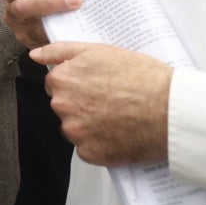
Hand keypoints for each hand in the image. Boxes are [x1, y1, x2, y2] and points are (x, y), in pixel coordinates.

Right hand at [2, 0, 79, 48]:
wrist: (49, 18)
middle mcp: (13, 14)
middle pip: (23, 8)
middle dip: (49, 2)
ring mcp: (24, 32)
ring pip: (35, 28)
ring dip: (58, 19)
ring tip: (79, 11)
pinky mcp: (37, 47)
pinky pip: (48, 45)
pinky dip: (65, 37)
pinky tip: (81, 29)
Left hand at [30, 42, 171, 165]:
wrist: (170, 108)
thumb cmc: (141, 76)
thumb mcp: (100, 51)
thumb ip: (61, 51)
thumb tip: (35, 54)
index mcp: (62, 80)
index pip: (57, 83)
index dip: (79, 83)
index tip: (98, 85)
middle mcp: (62, 107)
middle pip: (64, 106)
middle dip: (81, 104)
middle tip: (112, 101)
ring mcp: (75, 132)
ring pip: (75, 128)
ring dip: (89, 124)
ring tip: (119, 117)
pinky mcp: (90, 153)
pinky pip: (88, 149)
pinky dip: (100, 144)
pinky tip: (120, 133)